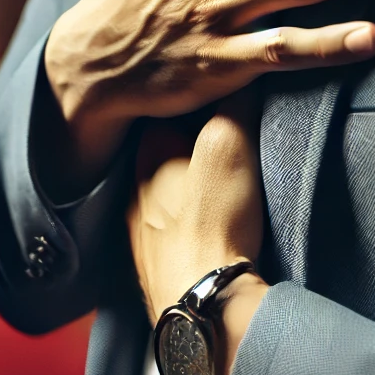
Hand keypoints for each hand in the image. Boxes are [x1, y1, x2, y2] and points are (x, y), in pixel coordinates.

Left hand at [128, 105, 268, 374]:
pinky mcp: (152, 267)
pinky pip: (167, 230)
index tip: (218, 93)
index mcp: (147, 150)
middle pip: (163, 149)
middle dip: (190, 142)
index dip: (194, 95)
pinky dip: (186, 223)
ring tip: (221, 188)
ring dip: (186, 186)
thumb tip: (241, 71)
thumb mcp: (231, 142)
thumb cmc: (213, 217)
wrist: (201, 303)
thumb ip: (234, 103)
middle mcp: (133, 187)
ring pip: (162, 192)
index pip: (164, 104)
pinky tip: (206, 229)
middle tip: (226, 141)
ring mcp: (138, 231)